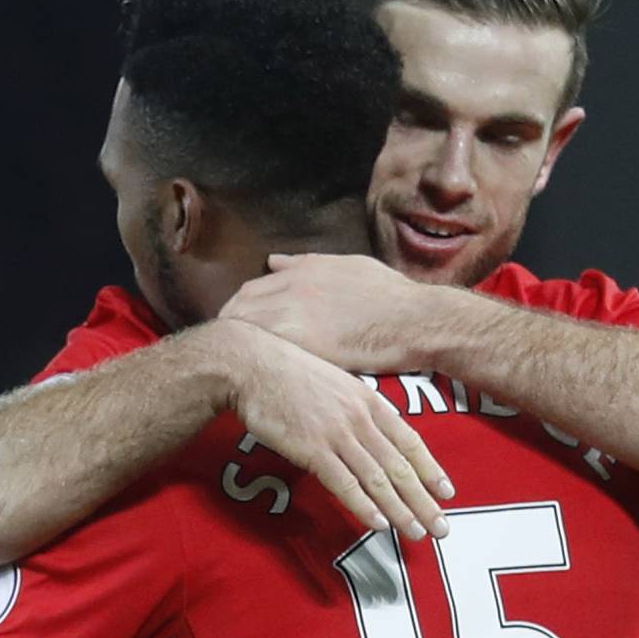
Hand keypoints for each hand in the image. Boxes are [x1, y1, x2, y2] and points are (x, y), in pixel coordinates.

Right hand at [193, 317, 452, 541]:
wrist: (253, 366)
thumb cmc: (288, 374)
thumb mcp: (334, 383)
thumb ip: (354, 408)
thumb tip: (366, 430)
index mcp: (369, 401)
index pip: (410, 441)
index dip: (430, 469)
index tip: (447, 492)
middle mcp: (360, 419)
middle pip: (400, 466)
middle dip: (424, 500)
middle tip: (442, 528)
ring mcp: (338, 434)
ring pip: (378, 479)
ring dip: (400, 510)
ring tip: (416, 533)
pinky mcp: (313, 449)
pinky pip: (345, 483)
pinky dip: (364, 505)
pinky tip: (379, 525)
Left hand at [223, 254, 446, 377]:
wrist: (413, 321)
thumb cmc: (391, 297)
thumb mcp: (349, 266)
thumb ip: (307, 263)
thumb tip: (274, 261)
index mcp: (303, 270)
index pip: (251, 289)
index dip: (239, 309)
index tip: (235, 325)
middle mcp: (293, 288)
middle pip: (241, 307)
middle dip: (229, 326)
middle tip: (225, 349)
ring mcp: (295, 314)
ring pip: (246, 328)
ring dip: (235, 345)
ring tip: (233, 365)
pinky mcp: (301, 343)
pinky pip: (262, 350)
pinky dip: (251, 360)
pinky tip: (250, 376)